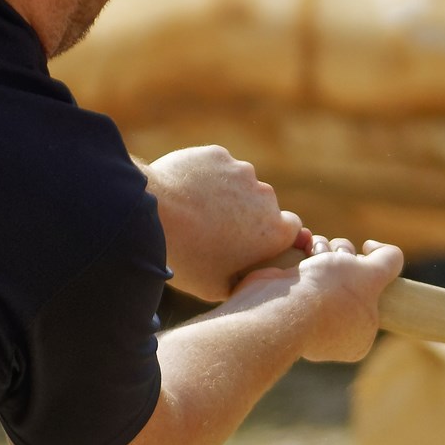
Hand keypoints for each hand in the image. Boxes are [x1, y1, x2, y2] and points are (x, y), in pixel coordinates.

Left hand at [142, 145, 306, 301]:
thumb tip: (249, 282)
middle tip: (217, 230)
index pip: (292, 228)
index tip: (254, 242)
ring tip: (196, 211)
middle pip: (265, 204)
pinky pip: (216, 167)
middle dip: (248, 214)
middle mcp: (266, 196)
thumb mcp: (217, 289)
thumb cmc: (187, 258)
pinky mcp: (217, 155)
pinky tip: (184, 193)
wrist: (152, 215)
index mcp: (275, 230)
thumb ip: (244, 282)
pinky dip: (205, 177)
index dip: (274, 235)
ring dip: (227, 194)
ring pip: (240, 183)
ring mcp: (241, 171)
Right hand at [222, 233, 401, 362]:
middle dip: (342, 256)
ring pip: (322, 268)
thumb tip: (376, 248)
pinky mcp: (282, 299)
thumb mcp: (372, 275)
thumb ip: (389, 261)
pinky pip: (298, 269)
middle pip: (347, 276)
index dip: (365, 269)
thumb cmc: (330, 295)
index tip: (357, 264)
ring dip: (322, 250)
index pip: (369, 291)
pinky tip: (301, 247)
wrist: (279, 306)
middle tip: (335, 258)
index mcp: (359, 337)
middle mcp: (333, 331)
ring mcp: (304, 316)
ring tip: (314, 252)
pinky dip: (300, 252)